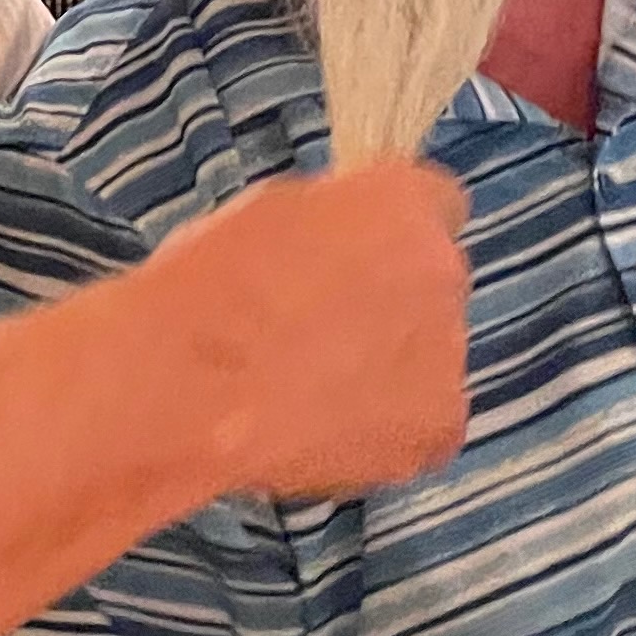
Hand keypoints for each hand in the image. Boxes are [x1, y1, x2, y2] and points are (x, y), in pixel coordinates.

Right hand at [111, 159, 470, 504]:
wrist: (188, 389)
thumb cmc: (205, 291)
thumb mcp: (263, 215)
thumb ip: (328, 222)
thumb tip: (338, 241)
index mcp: (401, 203)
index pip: (438, 202)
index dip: (396, 232)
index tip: (365, 253)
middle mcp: (442, 271)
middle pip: (434, 284)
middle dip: (392, 303)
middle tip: (325, 330)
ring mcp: (447, 356)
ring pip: (430, 357)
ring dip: (388, 368)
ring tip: (311, 391)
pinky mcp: (437, 429)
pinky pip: (423, 425)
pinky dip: (385, 432)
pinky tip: (326, 434)